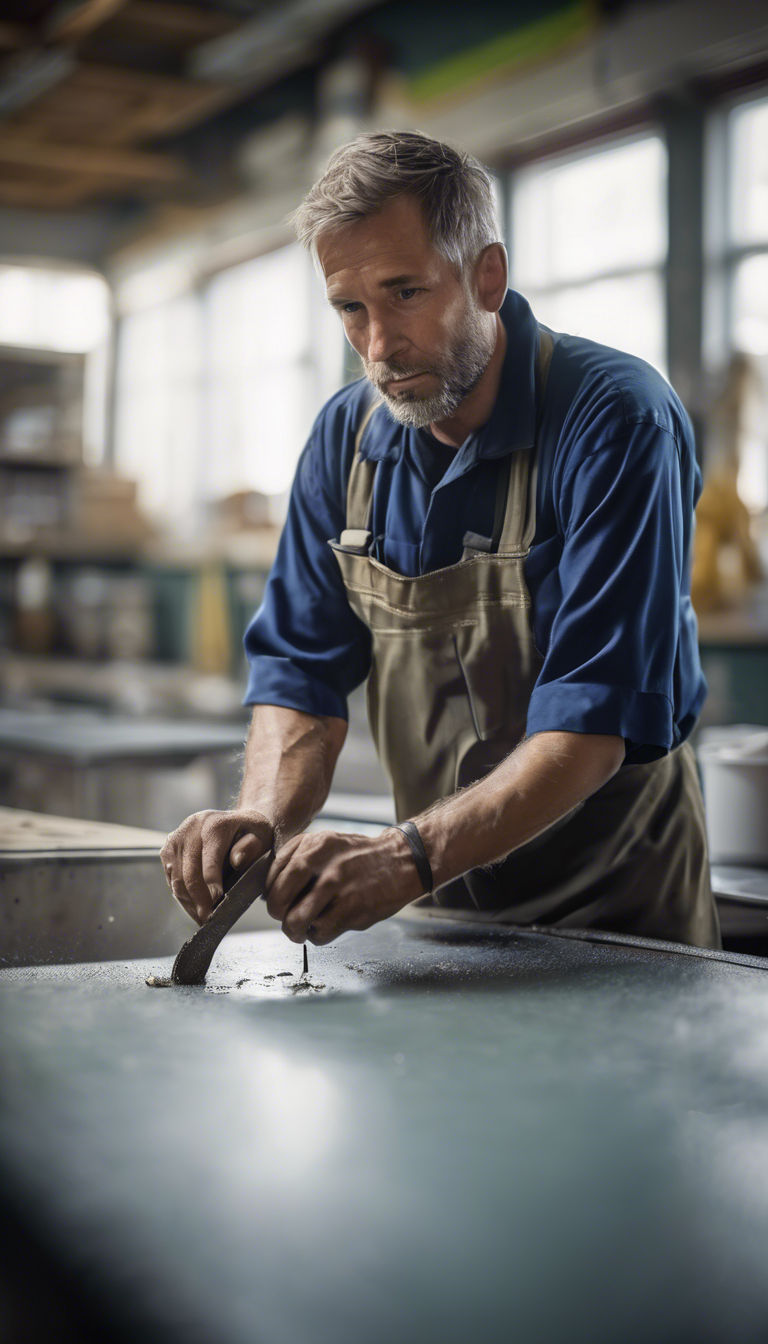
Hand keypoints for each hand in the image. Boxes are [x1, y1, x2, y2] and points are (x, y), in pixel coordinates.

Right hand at [160, 808, 273, 924]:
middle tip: (208, 918)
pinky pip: (170, 878)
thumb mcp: (262, 836)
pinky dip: (181, 895)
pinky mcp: (168, 848)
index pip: (209, 858)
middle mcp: (191, 827)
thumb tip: (236, 860)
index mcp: (215, 824)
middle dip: (198, 899)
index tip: (216, 901)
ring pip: (176, 877)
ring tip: (201, 917)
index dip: (212, 883)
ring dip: (188, 902)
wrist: (236, 822)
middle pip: (189, 871)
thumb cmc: (251, 833)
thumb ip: (252, 847)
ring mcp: (177, 837)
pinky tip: (194, 907)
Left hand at [264, 828, 423, 944]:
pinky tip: (327, 925)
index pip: (271, 876)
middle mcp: (321, 862)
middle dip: (278, 915)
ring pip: (296, 921)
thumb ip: (297, 858)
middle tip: (287, 918)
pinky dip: (318, 935)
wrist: (401, 860)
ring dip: (296, 931)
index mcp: (312, 844)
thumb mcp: (325, 842)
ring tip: (303, 929)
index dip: (270, 894)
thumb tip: (270, 891)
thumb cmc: (359, 857)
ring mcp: (337, 885)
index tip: (278, 899)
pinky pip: (320, 933)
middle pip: (278, 900)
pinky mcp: (352, 908)